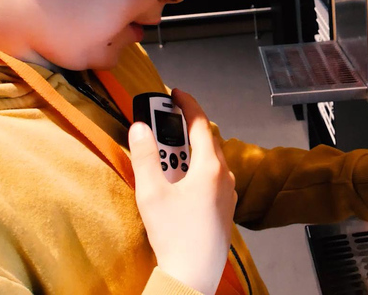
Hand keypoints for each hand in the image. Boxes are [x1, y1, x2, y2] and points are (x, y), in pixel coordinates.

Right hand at [129, 88, 237, 293]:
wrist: (194, 274)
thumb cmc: (175, 236)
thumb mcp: (151, 192)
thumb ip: (145, 157)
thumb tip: (139, 128)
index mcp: (210, 168)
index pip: (200, 124)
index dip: (187, 104)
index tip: (175, 93)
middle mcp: (225, 176)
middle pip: (206, 141)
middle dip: (183, 129)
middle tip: (161, 124)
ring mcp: (228, 193)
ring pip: (210, 160)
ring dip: (189, 151)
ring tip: (165, 157)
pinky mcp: (226, 208)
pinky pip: (213, 177)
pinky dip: (197, 169)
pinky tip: (180, 182)